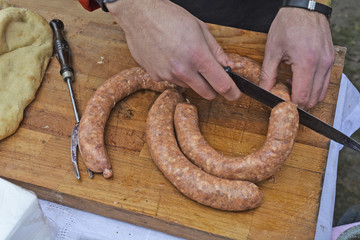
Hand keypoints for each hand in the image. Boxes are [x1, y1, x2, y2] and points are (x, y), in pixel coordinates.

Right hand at [106, 0, 239, 100]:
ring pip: (189, 86)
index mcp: (198, 55)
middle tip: (212, 78)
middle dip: (213, 88)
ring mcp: (168, 75)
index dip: (231, 92)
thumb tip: (227, 66)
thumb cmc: (170, 17)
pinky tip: (169, 57)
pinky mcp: (155, 77)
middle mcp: (183, 69)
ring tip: (183, 56)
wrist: (140, 15)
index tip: (234, 95)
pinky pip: (172, 81)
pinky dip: (175, 74)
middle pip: (207, 93)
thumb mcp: (200, 28)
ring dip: (191, 78)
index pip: (221, 84)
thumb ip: (216, 51)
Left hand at [259, 8, 333, 109]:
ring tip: (291, 85)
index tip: (280, 103)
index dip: (290, 104)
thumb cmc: (288, 24)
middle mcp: (321, 64)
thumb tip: (264, 91)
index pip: (301, 97)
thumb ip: (267, 74)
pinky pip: (325, 82)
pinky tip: (300, 79)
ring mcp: (328, 62)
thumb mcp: (272, 50)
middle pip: (312, 99)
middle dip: (298, 102)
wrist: (303, 8)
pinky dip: (313, 87)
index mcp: (306, 62)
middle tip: (284, 95)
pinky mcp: (331, 60)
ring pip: (321, 93)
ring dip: (306, 95)